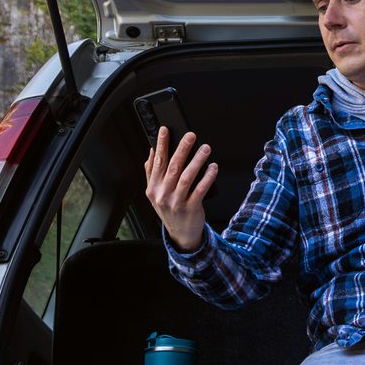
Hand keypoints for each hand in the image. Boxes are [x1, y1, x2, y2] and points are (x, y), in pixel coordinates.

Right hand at [143, 127, 216, 251]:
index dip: (160, 145)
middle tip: (191, 136)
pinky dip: (207, 177)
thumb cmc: (169, 210)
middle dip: (182, 149)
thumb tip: (151, 151)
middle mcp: (163, 194)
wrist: (181, 234)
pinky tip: (212, 167)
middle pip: (173, 167)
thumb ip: (151, 173)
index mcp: (153, 188)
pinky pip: (200, 190)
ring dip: (197, 161)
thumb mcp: (155, 193)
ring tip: (205, 149)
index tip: (164, 130)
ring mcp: (176, 202)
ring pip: (186, 177)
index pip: (157, 162)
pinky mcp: (191, 208)